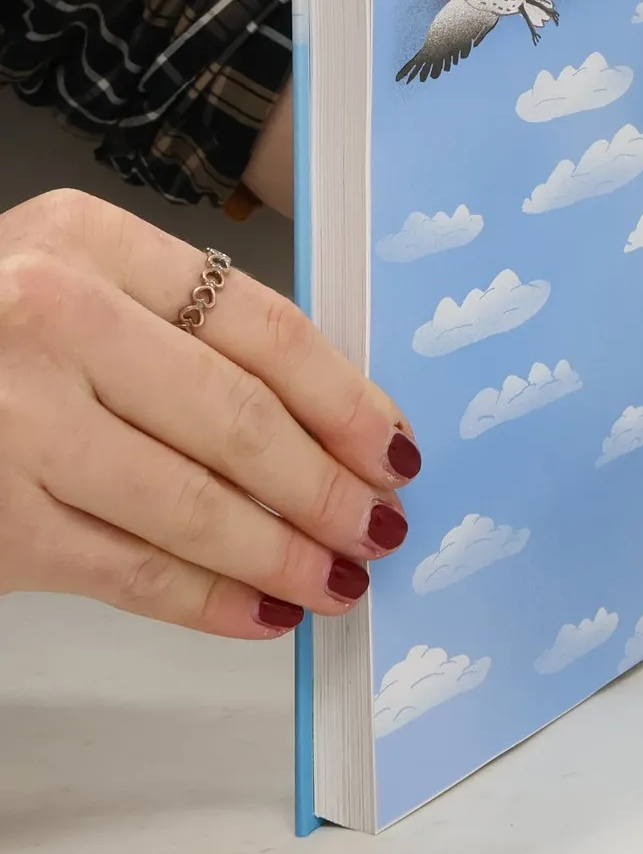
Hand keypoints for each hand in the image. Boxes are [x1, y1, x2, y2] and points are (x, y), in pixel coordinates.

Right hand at [0, 189, 418, 637]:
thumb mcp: (72, 279)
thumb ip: (180, 323)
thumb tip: (328, 413)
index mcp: (88, 241)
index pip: (262, 327)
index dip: (344, 396)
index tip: (394, 443)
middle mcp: (48, 318)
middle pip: (236, 417)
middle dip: (327, 483)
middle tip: (380, 522)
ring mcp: (11, 422)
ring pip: (191, 503)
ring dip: (282, 552)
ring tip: (339, 576)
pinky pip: (127, 569)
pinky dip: (206, 599)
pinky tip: (261, 612)